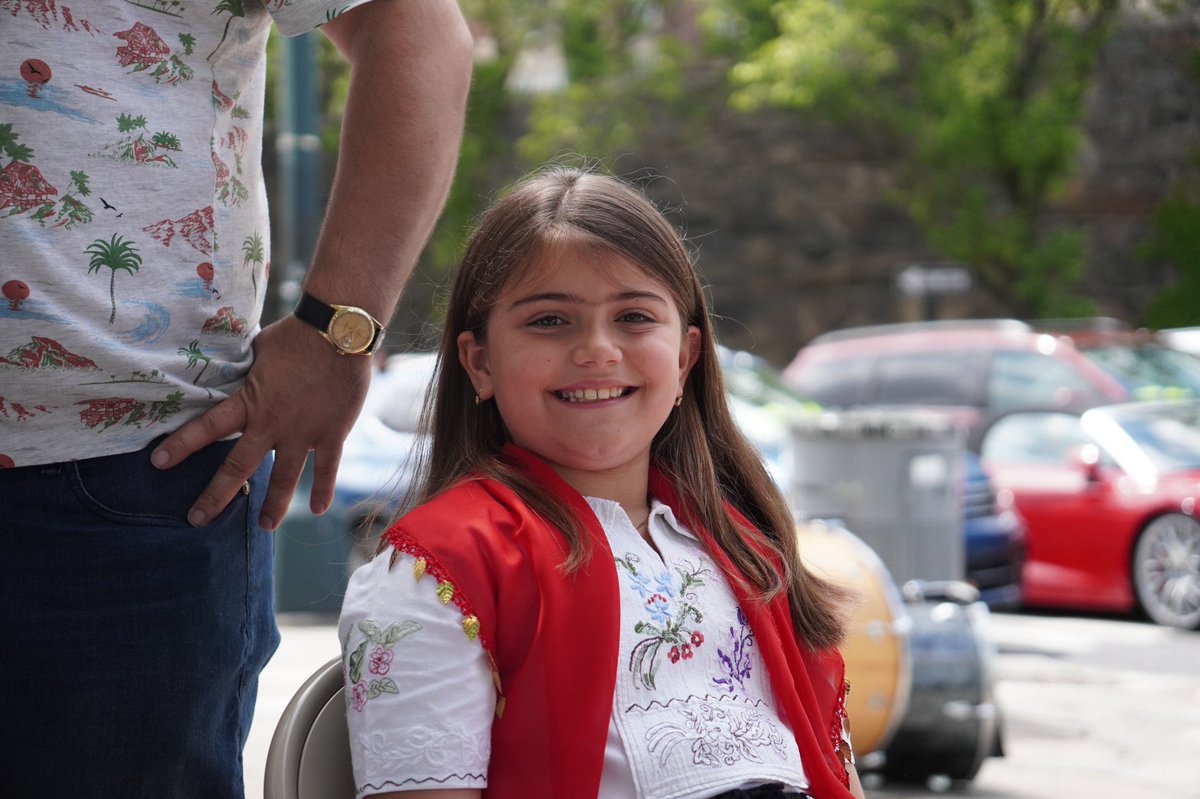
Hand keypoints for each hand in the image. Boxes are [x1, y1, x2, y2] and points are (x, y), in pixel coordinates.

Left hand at [152, 315, 371, 529]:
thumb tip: (228, 368)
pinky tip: (319, 509)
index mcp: (251, 401)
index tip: (157, 463)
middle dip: (216, 495)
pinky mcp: (332, 433)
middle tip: (197, 519)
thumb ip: (245, 370)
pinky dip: (324, 490)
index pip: (207, 427)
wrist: (339, 332)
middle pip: (238, 467)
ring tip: (264, 527)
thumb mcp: (259, 350)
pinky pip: (327, 468)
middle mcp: (273, 424)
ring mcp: (304, 432)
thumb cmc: (296, 335)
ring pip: (285, 478)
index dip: (181, 445)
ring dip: (273, 505)